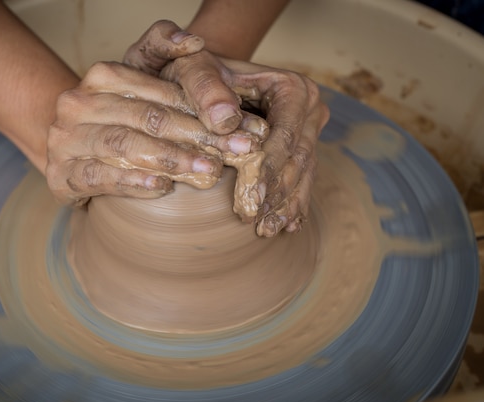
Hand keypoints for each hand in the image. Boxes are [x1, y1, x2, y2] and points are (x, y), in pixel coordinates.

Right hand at [46, 61, 262, 205]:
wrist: (75, 150)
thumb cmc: (121, 115)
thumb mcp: (141, 75)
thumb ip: (164, 46)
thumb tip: (195, 42)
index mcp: (102, 76)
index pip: (159, 92)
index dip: (204, 109)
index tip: (243, 127)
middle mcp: (78, 104)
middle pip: (147, 118)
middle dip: (198, 136)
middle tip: (236, 151)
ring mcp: (66, 139)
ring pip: (124, 145)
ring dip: (171, 158)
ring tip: (207, 169)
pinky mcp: (61, 174)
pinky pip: (99, 176)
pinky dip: (133, 181)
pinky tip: (162, 185)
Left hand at [160, 52, 329, 235]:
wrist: (207, 71)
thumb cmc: (198, 70)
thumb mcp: (193, 70)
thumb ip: (205, 89)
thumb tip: (225, 122)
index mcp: (292, 88)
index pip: (283, 135)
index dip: (267, 168)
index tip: (250, 196)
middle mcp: (309, 108)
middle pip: (297, 158)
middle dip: (276, 193)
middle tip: (255, 222)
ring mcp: (308, 129)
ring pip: (303, 172)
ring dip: (285, 204)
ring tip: (266, 230)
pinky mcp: (301, 145)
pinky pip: (303, 177)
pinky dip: (293, 202)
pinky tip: (285, 227)